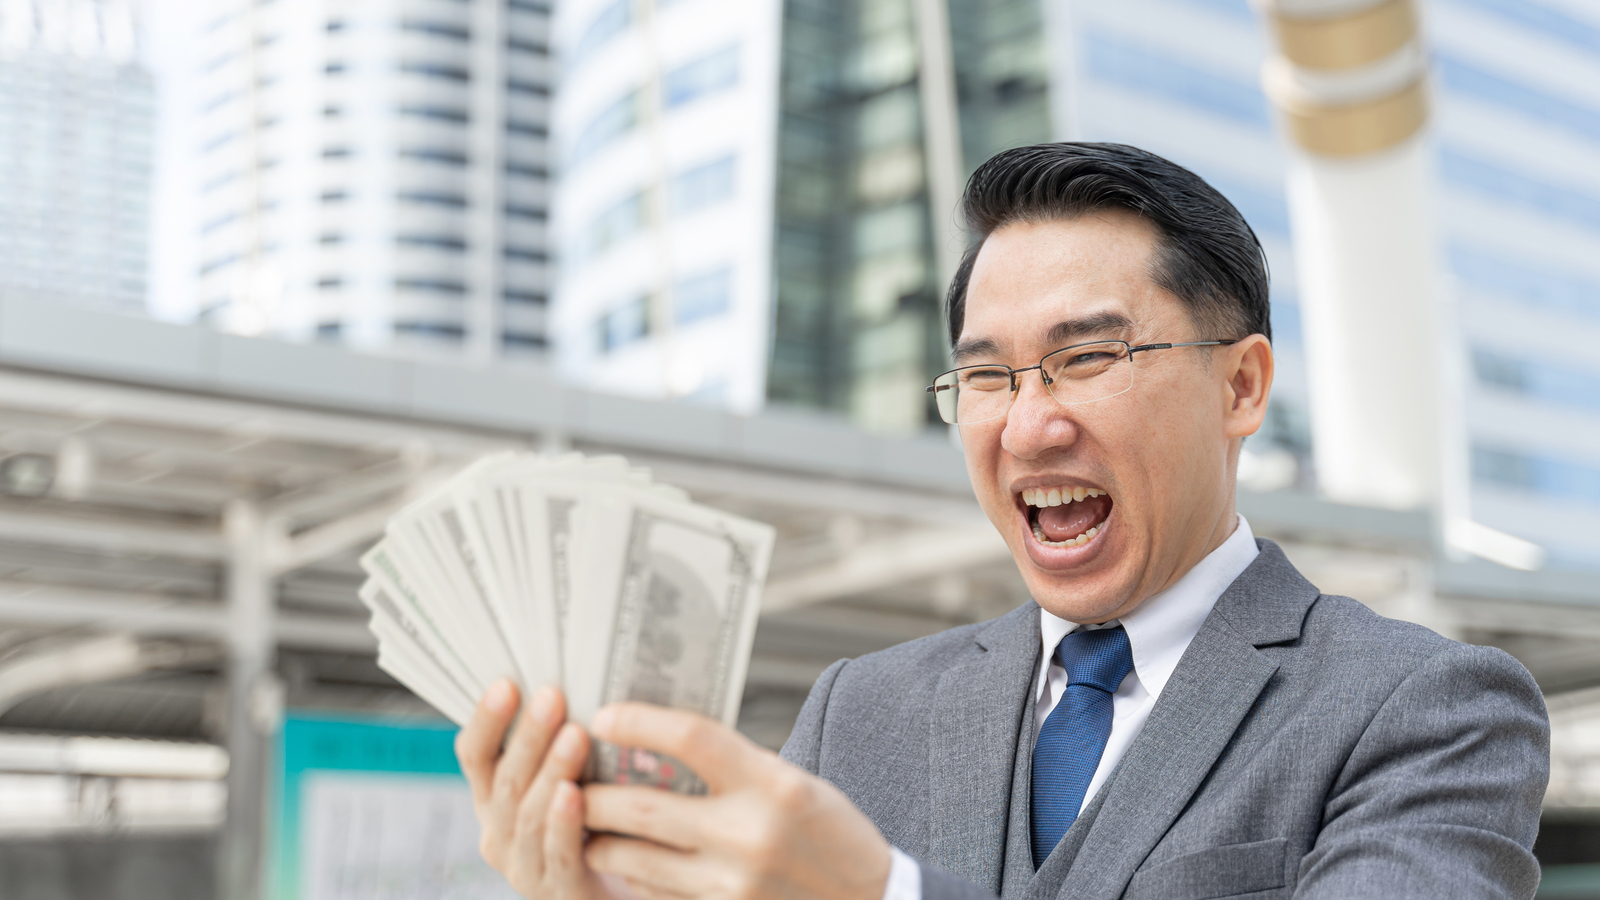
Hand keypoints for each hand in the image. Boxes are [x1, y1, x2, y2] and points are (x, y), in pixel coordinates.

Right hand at [456, 680, 612, 899]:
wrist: (604, 896)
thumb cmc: (590, 829)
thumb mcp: (562, 784)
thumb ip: (556, 747)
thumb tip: (570, 684)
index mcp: (493, 802)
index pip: (475, 756)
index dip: (486, 721)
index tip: (506, 683)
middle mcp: (499, 834)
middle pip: (505, 780)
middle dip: (528, 736)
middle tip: (551, 697)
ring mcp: (525, 868)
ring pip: (528, 815)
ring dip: (550, 771)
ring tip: (575, 735)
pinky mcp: (558, 893)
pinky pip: (559, 855)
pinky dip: (563, 823)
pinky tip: (575, 795)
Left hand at [583, 703, 892, 899]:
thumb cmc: (833, 836)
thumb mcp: (795, 784)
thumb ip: (736, 768)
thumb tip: (662, 744)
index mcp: (775, 785)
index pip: (691, 739)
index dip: (640, 723)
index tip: (604, 718)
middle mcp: (750, 835)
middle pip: (643, 806)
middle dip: (594, 794)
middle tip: (571, 780)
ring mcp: (732, 886)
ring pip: (634, 859)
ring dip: (599, 841)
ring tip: (588, 825)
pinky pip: (655, 895)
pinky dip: (633, 877)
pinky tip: (627, 863)